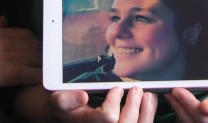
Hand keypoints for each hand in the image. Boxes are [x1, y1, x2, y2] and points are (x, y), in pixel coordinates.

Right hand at [0, 16, 41, 91]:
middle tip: (47, 62)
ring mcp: (0, 57)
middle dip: (42, 53)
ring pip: (30, 57)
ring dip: (41, 64)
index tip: (41, 49)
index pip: (25, 34)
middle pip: (31, 45)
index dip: (36, 42)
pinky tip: (40, 79)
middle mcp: (1, 42)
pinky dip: (34, 76)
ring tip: (47, 71)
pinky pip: (23, 72)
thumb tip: (4, 19)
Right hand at [14, 85, 156, 122]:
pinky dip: (148, 116)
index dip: (114, 103)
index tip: (116, 89)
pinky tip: (149, 103)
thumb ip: (66, 99)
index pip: (107, 118)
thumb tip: (83, 96)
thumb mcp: (58, 100)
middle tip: (136, 89)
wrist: (68, 116)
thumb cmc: (64, 106)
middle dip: (133, 107)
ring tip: (147, 96)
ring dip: (145, 113)